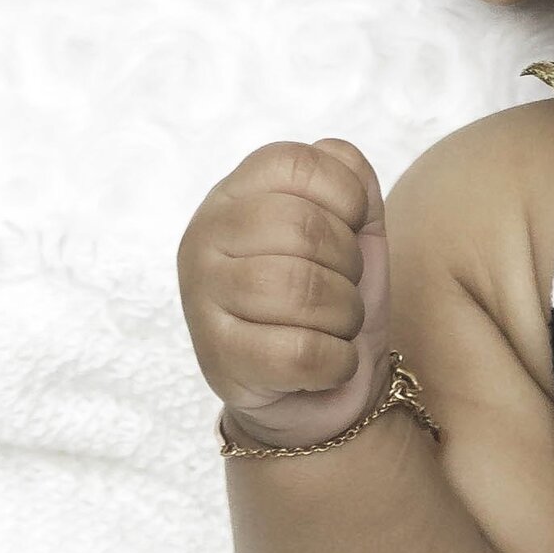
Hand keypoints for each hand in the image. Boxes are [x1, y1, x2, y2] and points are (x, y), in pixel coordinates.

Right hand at [178, 137, 393, 448]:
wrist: (318, 390)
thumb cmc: (331, 297)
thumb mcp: (352, 229)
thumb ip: (350, 181)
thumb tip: (342, 162)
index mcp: (236, 193)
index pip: (298, 164)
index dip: (347, 199)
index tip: (349, 232)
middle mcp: (205, 236)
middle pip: (303, 228)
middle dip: (349, 266)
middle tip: (343, 289)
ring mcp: (202, 296)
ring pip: (301, 291)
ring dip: (344, 316)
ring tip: (334, 325)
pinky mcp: (218, 357)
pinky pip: (301, 352)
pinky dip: (336, 363)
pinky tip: (326, 362)